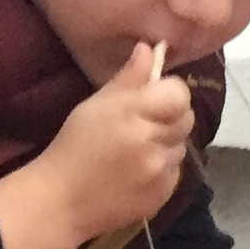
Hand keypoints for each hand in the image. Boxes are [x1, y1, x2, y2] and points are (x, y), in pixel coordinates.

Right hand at [39, 42, 194, 240]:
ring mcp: (160, 171)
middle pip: (186, 118)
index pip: (179, 93)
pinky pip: (175, 170)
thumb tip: (149, 48)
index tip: (153, 96)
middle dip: (170, 116)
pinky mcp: (164, 193)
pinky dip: (162, 167)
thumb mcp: (95, 105)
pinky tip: (138, 170)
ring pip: (181, 145)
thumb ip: (128, 77)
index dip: (169, 91)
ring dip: (166, 142)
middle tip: (145, 122)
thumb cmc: (74, 146)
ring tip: (138, 148)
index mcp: (133, 114)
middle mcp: (152, 142)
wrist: (63, 200)